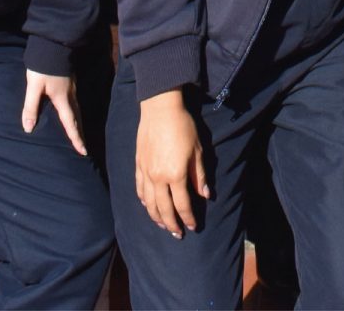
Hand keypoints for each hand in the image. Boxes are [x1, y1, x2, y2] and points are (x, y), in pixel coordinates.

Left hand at [22, 70, 86, 155]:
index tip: (83, 151)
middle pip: (76, 118)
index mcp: (62, 99)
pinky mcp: (69, 80)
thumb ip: (31, 107)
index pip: (70, 123)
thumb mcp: (34, 87)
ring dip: (77, 122)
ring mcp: (71, 87)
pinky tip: (70, 110)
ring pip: (76, 109)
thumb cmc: (44, 66)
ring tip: (77, 131)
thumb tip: (28, 129)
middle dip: (79, 132)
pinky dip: (74, 111)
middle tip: (82, 146)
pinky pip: (74, 101)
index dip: (76, 138)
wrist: (55, 44)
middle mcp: (70, 95)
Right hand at [135, 89, 207, 237]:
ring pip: (149, 203)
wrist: (160, 108)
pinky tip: (147, 205)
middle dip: (172, 224)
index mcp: (175, 175)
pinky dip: (143, 201)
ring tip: (163, 225)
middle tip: (177, 234)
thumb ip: (199, 175)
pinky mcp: (138, 164)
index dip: (188, 217)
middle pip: (164, 209)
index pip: (182, 204)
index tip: (193, 227)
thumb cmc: (183, 126)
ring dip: (156, 217)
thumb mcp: (197, 150)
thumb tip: (205, 195)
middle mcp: (158, 178)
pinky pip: (139, 189)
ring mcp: (146, 172)